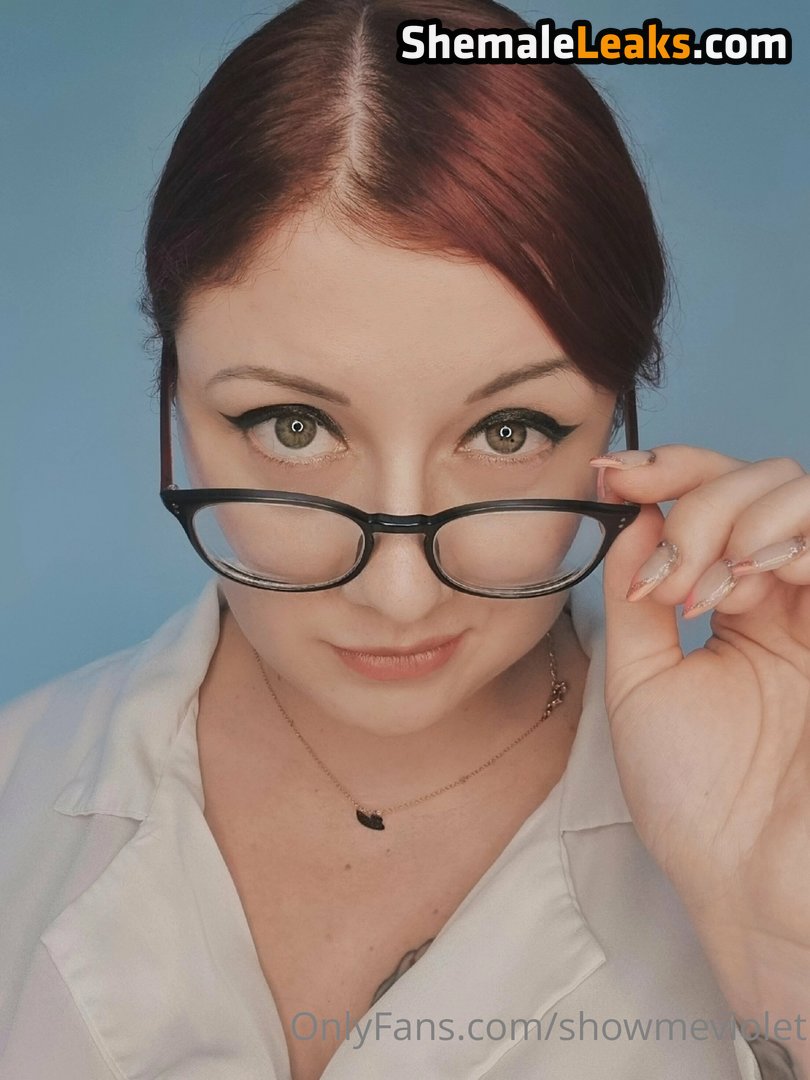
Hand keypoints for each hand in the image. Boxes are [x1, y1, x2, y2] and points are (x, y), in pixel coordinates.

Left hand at [591, 445, 809, 950]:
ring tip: (703, 587)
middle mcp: (785, 598)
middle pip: (762, 483)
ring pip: (804, 497)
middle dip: (701, 504)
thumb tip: (636, 514)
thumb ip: (637, 594)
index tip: (614, 478)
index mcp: (734, 607)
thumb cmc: (694, 795)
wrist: (747, 877)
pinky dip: (789, 535)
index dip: (667, 472)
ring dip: (742, 517)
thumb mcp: (638, 681)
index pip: (713, 502)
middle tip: (668, 577)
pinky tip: (747, 579)